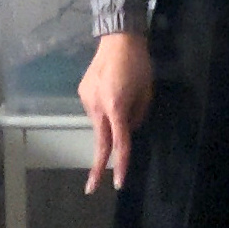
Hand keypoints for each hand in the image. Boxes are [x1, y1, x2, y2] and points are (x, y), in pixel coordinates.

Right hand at [77, 33, 154, 193]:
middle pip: (100, 142)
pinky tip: (112, 90)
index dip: (120, 165)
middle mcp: (97, 106)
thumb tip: (128, 130)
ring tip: (124, 94)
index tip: (118, 183)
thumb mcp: (146, 92)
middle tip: (91, 189)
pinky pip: (95, 110)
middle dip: (97, 167)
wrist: (118, 38)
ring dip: (110, 123)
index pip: (119, 143)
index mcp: (116, 107)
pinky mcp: (82, 93)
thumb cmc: (138, 64)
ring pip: (100, 123)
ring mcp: (86, 99)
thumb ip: (138, 115)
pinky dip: (105, 109)